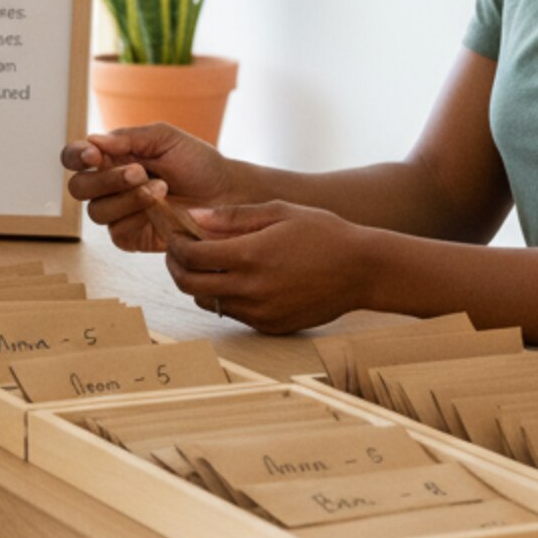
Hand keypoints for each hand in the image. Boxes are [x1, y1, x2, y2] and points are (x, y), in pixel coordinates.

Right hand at [60, 124, 235, 250]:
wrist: (226, 193)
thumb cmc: (197, 162)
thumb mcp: (165, 138)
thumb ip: (129, 137)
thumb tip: (94, 140)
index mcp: (111, 157)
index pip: (74, 157)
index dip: (76, 156)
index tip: (95, 155)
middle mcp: (108, 186)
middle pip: (78, 188)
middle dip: (105, 180)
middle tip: (139, 172)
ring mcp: (119, 213)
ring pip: (97, 212)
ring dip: (127, 199)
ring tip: (161, 189)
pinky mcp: (132, 237)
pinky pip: (117, 233)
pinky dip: (135, 219)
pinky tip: (161, 210)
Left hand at [161, 199, 375, 333]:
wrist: (363, 270)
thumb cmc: (323, 233)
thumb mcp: (278, 212)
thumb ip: (232, 216)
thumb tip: (193, 216)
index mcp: (249, 256)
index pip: (190, 256)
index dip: (175, 244)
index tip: (175, 235)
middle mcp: (251, 289)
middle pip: (190, 284)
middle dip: (177, 266)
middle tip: (179, 251)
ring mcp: (260, 312)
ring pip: (208, 302)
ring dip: (199, 283)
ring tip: (207, 263)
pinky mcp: (271, 326)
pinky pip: (233, 314)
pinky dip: (225, 297)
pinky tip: (235, 278)